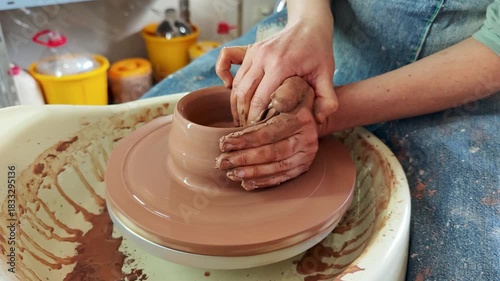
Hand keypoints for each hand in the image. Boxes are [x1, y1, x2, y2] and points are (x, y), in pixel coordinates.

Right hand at [215, 16, 337, 125]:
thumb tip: (318, 120)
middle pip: (243, 94)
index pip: (260, 100)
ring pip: (236, 84)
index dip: (256, 120)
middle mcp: (263, 57)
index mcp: (280, 65)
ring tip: (241, 120)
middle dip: (244, 116)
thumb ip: (327, 99)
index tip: (258, 133)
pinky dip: (223, 74)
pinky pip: (227, 59)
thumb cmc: (318, 51)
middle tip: (248, 131)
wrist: (309, 25)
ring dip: (235, 104)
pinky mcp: (249, 49)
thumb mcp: (327, 75)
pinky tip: (228, 87)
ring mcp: (254, 51)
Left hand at [215, 77, 318, 189]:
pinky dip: (264, 181)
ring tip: (231, 174)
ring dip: (251, 173)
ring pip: (276, 167)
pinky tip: (246, 183)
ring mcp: (307, 154)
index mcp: (301, 118)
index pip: (269, 132)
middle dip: (244, 159)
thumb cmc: (292, 96)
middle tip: (221, 162)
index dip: (245, 139)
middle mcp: (307, 138)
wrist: (313, 109)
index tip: (223, 143)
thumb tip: (274, 102)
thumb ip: (281, 93)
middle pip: (272, 153)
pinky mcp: (304, 166)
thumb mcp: (289, 87)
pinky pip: (282, 177)